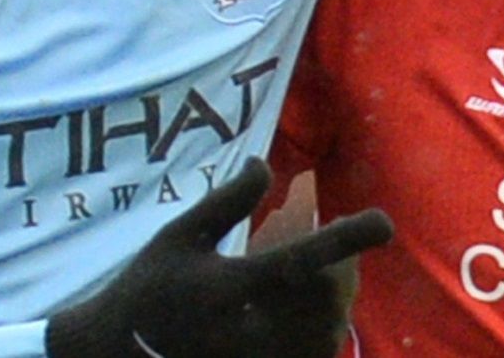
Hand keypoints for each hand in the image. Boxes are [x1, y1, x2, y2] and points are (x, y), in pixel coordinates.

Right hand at [46, 158, 390, 357]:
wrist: (119, 355)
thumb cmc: (148, 290)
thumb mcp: (179, 236)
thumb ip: (227, 201)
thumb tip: (266, 164)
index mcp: (229, 287)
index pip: (301, 259)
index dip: (346, 241)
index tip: (384, 222)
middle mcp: (253, 331)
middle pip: (326, 294)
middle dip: (338, 261)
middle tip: (331, 239)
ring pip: (329, 325)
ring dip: (334, 292)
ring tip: (320, 271)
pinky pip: (315, 348)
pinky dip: (322, 322)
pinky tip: (305, 306)